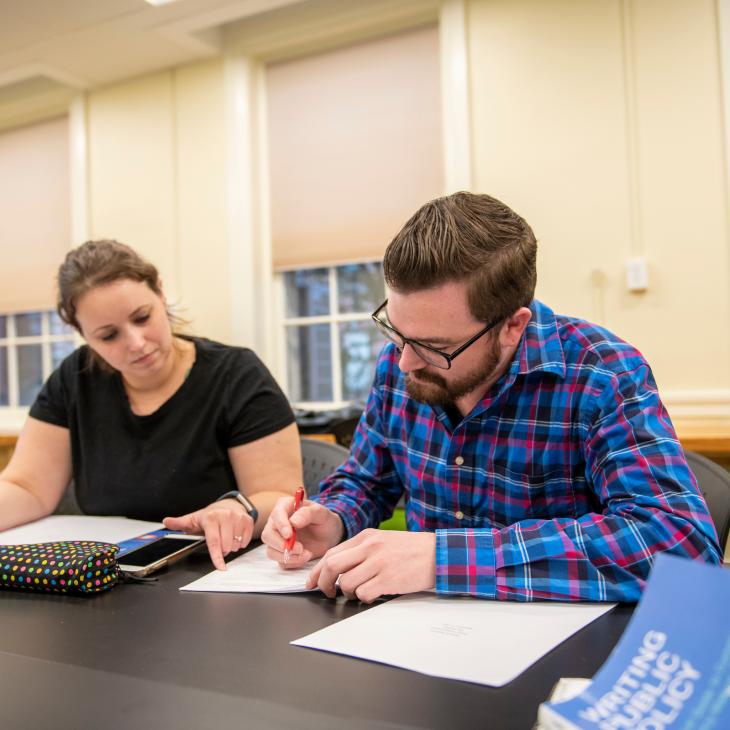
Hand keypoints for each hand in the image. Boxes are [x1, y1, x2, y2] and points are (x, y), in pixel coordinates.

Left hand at [163, 499, 253, 570]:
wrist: (229, 505)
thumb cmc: (210, 516)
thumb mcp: (194, 519)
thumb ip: (180, 523)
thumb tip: (166, 521)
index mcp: (211, 517)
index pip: (214, 542)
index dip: (217, 556)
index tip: (220, 568)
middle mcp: (225, 516)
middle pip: (226, 546)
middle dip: (222, 550)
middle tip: (218, 543)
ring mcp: (238, 517)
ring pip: (236, 544)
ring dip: (231, 546)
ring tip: (226, 538)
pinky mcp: (248, 520)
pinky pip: (245, 541)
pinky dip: (240, 543)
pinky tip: (235, 536)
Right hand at [261, 496, 343, 567]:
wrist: (329, 536)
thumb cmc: (324, 520)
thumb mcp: (321, 513)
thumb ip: (307, 513)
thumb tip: (293, 521)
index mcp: (285, 507)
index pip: (276, 514)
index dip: (281, 525)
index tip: (289, 535)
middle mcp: (277, 523)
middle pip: (267, 535)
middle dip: (282, 545)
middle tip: (300, 548)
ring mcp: (277, 539)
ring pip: (271, 551)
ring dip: (288, 556)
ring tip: (307, 554)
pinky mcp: (281, 553)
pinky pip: (280, 562)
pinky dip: (293, 562)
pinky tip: (305, 557)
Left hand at [307, 529, 435, 602]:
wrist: (437, 554)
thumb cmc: (410, 549)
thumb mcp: (382, 540)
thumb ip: (360, 550)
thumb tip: (335, 566)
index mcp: (366, 537)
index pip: (331, 553)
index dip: (317, 571)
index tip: (312, 582)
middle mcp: (370, 547)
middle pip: (332, 566)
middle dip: (323, 583)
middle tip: (327, 592)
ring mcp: (379, 563)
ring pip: (346, 583)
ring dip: (348, 593)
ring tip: (359, 592)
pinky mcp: (388, 579)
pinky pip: (364, 594)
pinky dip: (364, 598)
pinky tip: (373, 594)